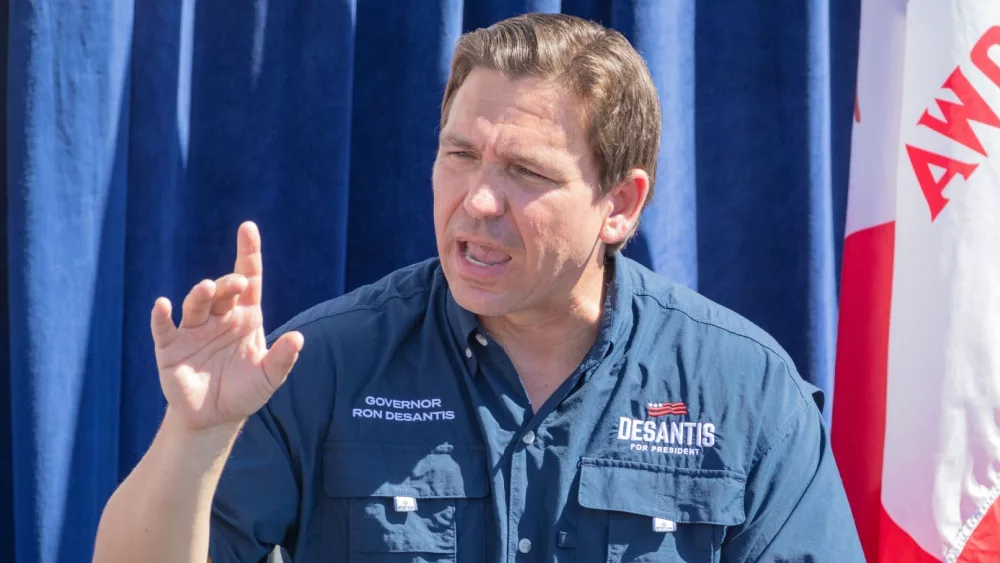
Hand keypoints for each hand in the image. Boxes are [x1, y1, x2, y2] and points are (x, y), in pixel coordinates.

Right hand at [150, 222, 303, 431]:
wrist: (214, 418)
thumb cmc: (244, 392)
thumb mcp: (268, 378)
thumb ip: (282, 359)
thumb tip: (299, 339)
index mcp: (246, 317)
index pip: (249, 278)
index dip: (248, 253)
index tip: (248, 228)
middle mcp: (219, 317)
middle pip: (224, 290)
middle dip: (229, 283)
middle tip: (237, 283)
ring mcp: (193, 331)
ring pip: (196, 304)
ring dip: (201, 294)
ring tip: (207, 288)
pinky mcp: (170, 348)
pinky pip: (164, 328)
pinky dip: (161, 316)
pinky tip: (161, 306)